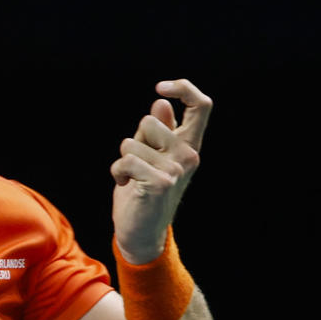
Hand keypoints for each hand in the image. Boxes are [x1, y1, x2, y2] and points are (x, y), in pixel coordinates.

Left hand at [111, 79, 211, 263]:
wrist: (141, 232)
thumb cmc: (143, 191)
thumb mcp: (152, 157)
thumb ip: (158, 132)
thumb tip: (160, 103)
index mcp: (190, 144)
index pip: (201, 105)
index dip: (184, 88)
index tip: (161, 87)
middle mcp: (189, 154)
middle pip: (150, 120)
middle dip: (134, 139)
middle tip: (138, 163)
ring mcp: (177, 168)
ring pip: (132, 142)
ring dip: (123, 159)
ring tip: (132, 178)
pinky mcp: (161, 182)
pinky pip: (126, 160)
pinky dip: (118, 172)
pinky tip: (127, 185)